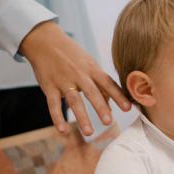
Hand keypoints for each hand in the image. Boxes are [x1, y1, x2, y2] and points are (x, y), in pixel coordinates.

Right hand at [19, 21, 130, 136]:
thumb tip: (111, 107)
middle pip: (92, 92)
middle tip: (108, 122)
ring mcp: (63, 80)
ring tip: (89, 132)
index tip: (129, 108)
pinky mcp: (49, 86)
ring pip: (74, 100)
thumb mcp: (89, 65)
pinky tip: (63, 131)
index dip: (118, 96)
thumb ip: (100, 85)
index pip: (108, 84)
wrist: (45, 41)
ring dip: (81, 117)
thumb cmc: (72, 56)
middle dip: (100, 107)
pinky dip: (57, 118)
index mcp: (92, 69)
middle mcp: (79, 74)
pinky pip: (53, 104)